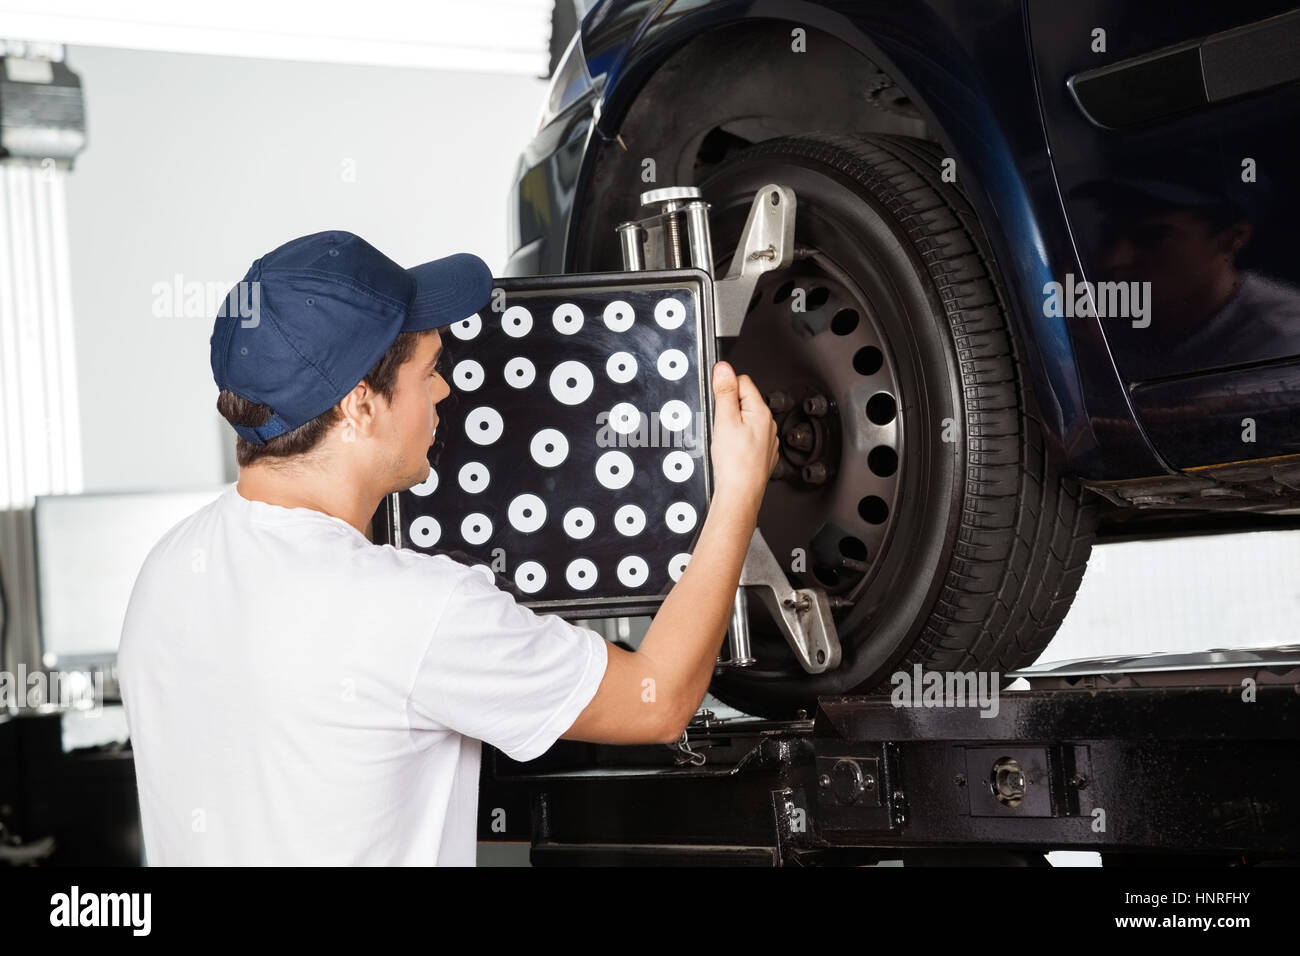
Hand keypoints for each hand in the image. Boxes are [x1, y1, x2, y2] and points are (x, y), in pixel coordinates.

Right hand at [708, 361, 778, 507]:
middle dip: (728, 408)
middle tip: (719, 424)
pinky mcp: (761, 454)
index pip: (742, 382)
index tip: (716, 400)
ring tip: (724, 440)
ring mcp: (766, 440)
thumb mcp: (724, 421)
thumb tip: (724, 368)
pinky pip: (748, 437)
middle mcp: (768, 424)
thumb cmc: (735, 463)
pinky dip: (737, 440)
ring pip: (745, 420)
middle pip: (744, 401)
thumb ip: (724, 392)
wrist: (740, 494)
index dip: (725, 388)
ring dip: (732, 425)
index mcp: (761, 411)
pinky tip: (730, 451)